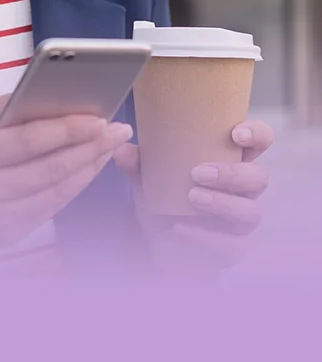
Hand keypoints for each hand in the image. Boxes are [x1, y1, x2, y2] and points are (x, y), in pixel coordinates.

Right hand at [0, 95, 133, 254]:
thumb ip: (3, 110)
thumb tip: (50, 95)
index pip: (25, 142)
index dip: (65, 130)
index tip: (97, 116)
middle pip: (48, 170)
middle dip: (90, 148)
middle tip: (118, 129)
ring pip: (56, 192)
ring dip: (90, 168)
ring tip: (111, 145)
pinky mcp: (6, 236)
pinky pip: (50, 208)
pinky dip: (74, 186)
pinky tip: (89, 167)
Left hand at [114, 119, 273, 270]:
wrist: (161, 242)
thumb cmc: (164, 197)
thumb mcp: (149, 178)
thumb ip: (138, 164)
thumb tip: (123, 149)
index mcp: (230, 160)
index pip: (259, 141)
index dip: (256, 134)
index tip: (235, 133)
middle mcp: (244, 190)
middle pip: (258, 177)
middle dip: (232, 173)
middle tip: (198, 172)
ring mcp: (241, 221)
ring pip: (250, 212)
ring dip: (221, 203)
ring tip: (192, 198)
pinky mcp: (233, 248)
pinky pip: (228, 245)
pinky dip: (203, 236)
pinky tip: (180, 229)